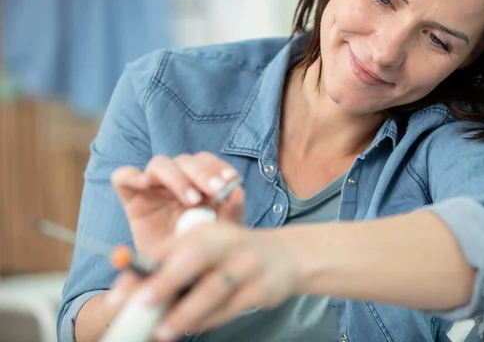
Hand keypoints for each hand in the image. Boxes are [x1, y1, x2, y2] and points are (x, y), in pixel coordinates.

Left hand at [106, 222, 300, 340]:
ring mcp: (246, 264)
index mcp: (205, 230)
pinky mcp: (261, 288)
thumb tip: (134, 289)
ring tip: (162, 331)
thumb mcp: (206, 247)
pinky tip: (191, 329)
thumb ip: (173, 262)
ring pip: (214, 289)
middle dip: (166, 281)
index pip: (168, 247)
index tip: (117, 295)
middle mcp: (226, 242)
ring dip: (186, 312)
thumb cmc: (234, 254)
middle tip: (140, 305)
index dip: (141, 269)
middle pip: (195, 258)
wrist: (287, 256)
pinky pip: (231, 308)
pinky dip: (208, 321)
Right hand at [111, 152, 244, 253]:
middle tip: (216, 190)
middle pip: (187, 161)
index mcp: (200, 184)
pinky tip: (143, 184)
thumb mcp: (220, 236)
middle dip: (204, 172)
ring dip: (178, 177)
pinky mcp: (132, 198)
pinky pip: (123, 176)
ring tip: (192, 199)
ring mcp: (153, 187)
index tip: (231, 179)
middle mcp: (177, 181)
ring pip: (161, 164)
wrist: (171, 280)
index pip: (208, 163)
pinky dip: (131, 175)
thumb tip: (239, 191)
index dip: (219, 168)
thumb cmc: (198, 253)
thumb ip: (231, 213)